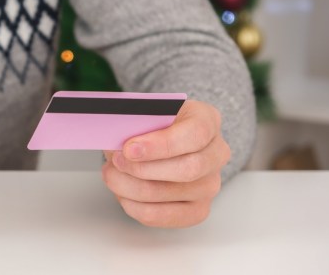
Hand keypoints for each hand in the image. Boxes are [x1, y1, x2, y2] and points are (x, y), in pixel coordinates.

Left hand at [102, 100, 229, 227]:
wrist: (155, 142)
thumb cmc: (150, 125)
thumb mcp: (143, 113)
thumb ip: (135, 122)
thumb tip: (116, 138)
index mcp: (207, 119)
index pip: (195, 134)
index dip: (161, 144)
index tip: (129, 148)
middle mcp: (216, 153)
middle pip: (187, 169)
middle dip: (143, 168)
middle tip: (117, 161)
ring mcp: (209, 184)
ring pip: (171, 193)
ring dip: (132, 186)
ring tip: (112, 175)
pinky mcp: (197, 209)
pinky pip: (166, 216)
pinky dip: (137, 206)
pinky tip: (123, 194)